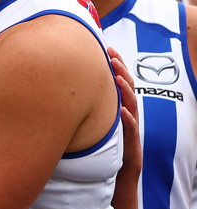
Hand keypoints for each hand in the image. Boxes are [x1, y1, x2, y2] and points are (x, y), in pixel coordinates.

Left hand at [108, 46, 141, 177]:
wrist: (125, 160)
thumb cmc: (113, 135)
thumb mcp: (103, 114)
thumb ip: (97, 100)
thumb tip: (76, 85)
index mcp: (123, 101)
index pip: (122, 77)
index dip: (118, 62)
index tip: (108, 48)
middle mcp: (129, 107)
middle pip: (128, 84)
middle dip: (121, 69)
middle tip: (112, 56)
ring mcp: (132, 120)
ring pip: (132, 100)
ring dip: (125, 88)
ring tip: (117, 78)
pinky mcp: (131, 135)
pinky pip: (131, 124)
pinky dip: (127, 116)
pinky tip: (121, 109)